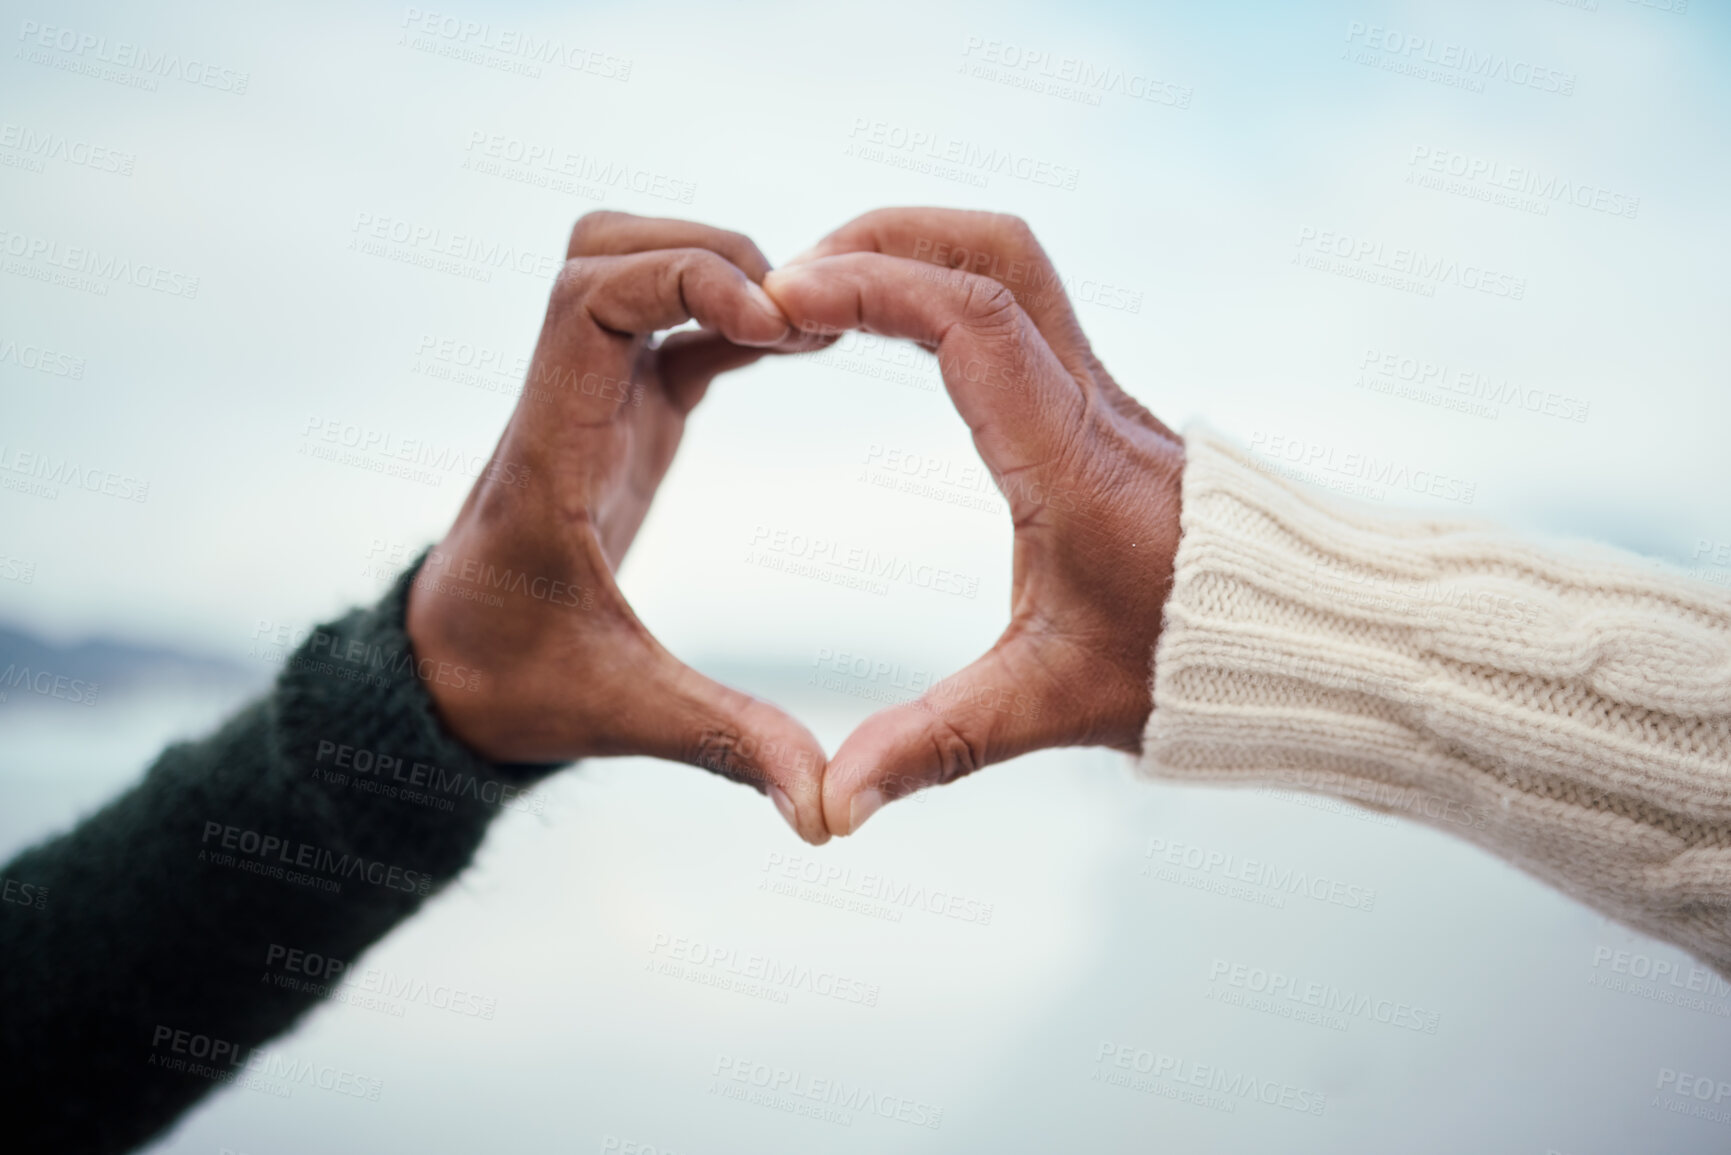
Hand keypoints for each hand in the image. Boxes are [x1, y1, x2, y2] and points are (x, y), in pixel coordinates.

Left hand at [407, 211, 831, 843]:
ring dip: (715, 270)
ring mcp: (589, 403)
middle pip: (603, 248)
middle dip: (704, 253)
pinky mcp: (618, 416)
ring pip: (631, 266)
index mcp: (547, 454)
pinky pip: (673, 326)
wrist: (445, 679)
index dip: (681, 279)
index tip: (768, 323)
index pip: (587, 302)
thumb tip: (825, 811)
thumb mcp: (625, 714)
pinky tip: (801, 346)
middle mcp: (561, 406)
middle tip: (796, 317)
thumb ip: (728, 743)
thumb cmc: (512, 686)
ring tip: (808, 326)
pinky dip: (732, 314)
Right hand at [764, 208, 1185, 835]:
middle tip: (790, 283)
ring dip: (915, 252)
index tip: (784, 298)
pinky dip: (940, 287)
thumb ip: (929, 748)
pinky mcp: (1093, 403)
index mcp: (1068, 459)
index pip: (971, 319)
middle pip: (994, 251)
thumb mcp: (1045, 707)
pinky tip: (890, 329)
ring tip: (826, 293)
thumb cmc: (1183, 666)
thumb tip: (829, 810)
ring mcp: (1095, 391)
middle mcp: (1085, 403)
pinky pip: (1016, 302)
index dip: (872, 288)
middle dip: (884, 240)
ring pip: (1010, 263)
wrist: (1298, 637)